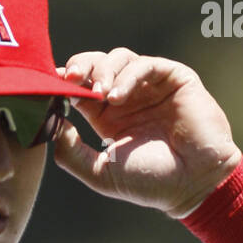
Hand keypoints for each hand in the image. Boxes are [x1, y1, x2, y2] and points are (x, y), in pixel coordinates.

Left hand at [53, 49, 241, 216]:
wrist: (194, 184)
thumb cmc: (150, 183)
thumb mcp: (100, 172)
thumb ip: (71, 151)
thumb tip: (49, 122)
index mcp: (108, 117)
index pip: (80, 88)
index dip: (64, 84)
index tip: (49, 87)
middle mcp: (128, 97)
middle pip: (96, 66)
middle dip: (81, 67)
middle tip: (70, 78)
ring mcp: (151, 86)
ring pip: (119, 58)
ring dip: (104, 71)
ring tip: (100, 94)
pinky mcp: (174, 78)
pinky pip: (146, 65)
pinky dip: (129, 75)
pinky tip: (118, 96)